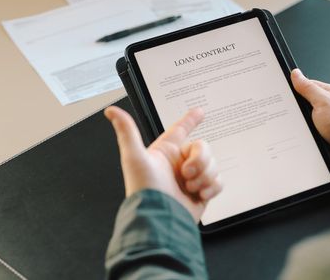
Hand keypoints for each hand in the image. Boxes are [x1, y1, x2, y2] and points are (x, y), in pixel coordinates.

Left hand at [104, 106, 221, 222]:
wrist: (161, 218)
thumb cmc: (145, 189)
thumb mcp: (134, 157)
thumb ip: (127, 131)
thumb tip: (111, 111)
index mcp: (165, 152)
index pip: (180, 130)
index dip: (190, 120)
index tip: (199, 112)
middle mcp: (179, 164)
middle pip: (203, 148)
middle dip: (199, 160)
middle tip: (186, 173)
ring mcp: (192, 178)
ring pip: (212, 164)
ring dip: (204, 176)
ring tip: (189, 187)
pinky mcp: (202, 192)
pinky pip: (218, 181)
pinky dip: (212, 187)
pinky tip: (200, 193)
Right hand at [291, 69, 329, 162]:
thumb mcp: (323, 102)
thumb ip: (308, 88)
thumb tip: (296, 74)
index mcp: (328, 94)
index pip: (305, 86)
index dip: (293, 89)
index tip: (281, 94)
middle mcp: (326, 106)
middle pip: (303, 104)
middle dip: (294, 109)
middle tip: (287, 113)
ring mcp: (324, 121)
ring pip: (304, 119)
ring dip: (298, 124)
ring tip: (293, 127)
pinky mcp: (323, 134)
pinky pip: (307, 131)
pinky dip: (302, 134)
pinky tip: (297, 136)